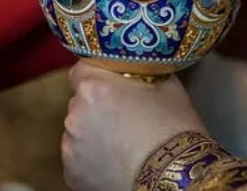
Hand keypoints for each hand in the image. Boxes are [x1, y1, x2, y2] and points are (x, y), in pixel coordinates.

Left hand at [63, 63, 204, 190]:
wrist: (175, 177)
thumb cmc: (174, 131)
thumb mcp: (167, 86)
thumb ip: (144, 72)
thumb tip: (141, 68)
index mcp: (94, 87)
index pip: (81, 70)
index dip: (98, 76)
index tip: (112, 84)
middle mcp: (75, 114)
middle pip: (81, 102)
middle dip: (98, 106)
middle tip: (124, 116)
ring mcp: (70, 146)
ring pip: (79, 131)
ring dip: (94, 133)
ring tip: (123, 145)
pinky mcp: (72, 173)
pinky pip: (80, 158)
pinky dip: (93, 159)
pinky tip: (118, 162)